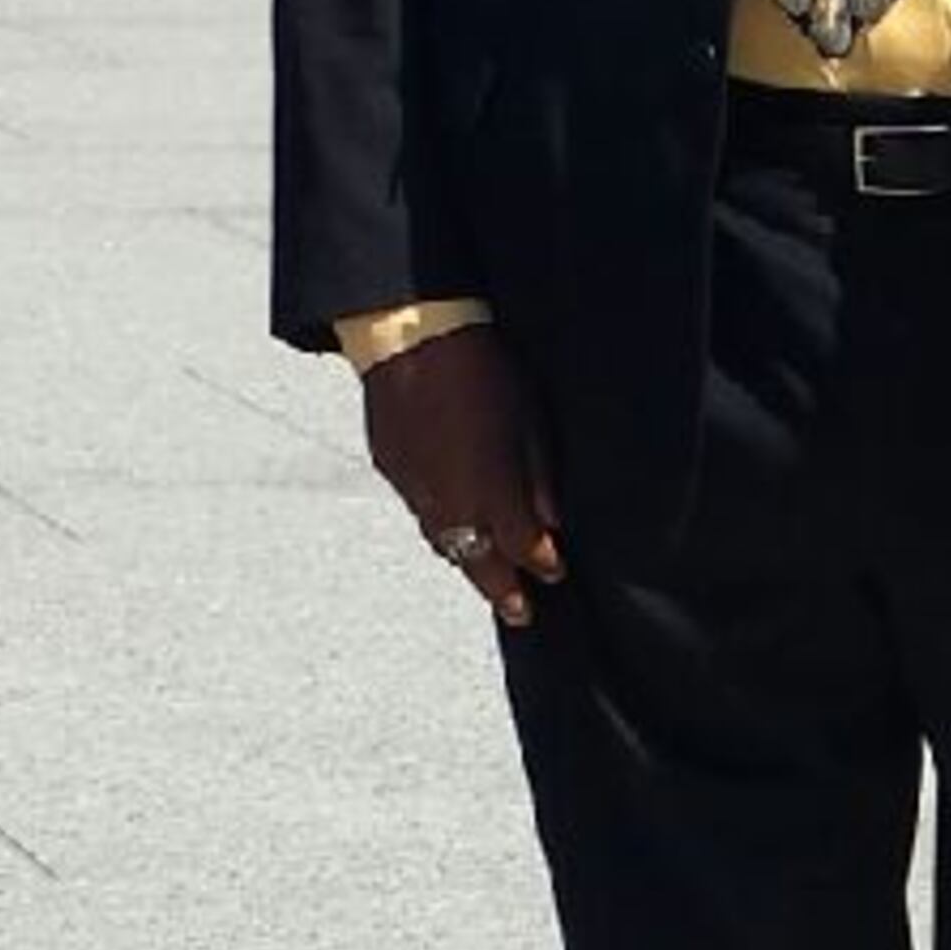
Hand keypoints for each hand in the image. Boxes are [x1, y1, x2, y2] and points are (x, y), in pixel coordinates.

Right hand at [359, 326, 561, 628]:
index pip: (524, 549)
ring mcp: (418, 492)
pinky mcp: (394, 473)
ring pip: (446, 546)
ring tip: (488, 581)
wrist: (412, 336)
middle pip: (481, 564)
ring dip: (470, 566)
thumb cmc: (480, 368)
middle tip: (521, 613)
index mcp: (493, 493)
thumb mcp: (530, 420)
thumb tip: (551, 520)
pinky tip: (453, 533)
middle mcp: (453, 505)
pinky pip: (422, 517)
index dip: (542, 566)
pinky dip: (443, 531)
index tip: (556, 573)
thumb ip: (539, 478)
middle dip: (504, 592)